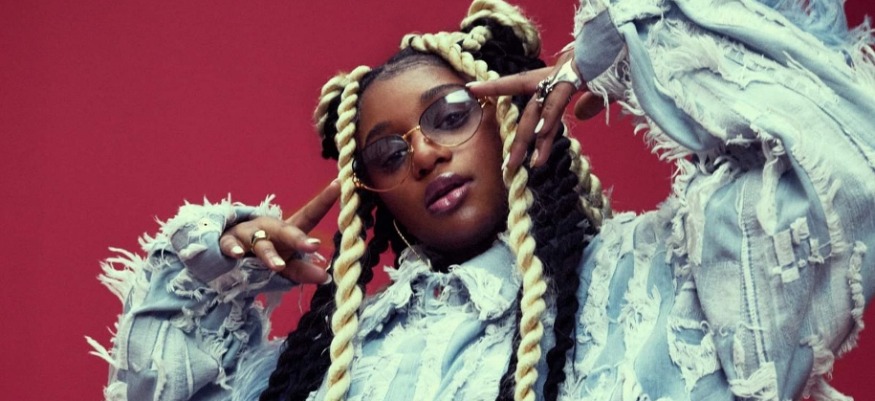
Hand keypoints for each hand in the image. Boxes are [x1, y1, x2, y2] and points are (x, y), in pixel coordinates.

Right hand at [218, 180, 340, 283]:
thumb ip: (303, 271)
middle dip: (299, 239)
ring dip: (269, 254)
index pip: (309, 214)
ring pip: (259, 242)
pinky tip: (237, 254)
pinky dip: (233, 249)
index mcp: (287, 229)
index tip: (340, 185)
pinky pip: (229, 245)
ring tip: (278, 266)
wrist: (230, 251)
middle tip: (314, 246)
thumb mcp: (285, 263)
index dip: (324, 200)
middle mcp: (269, 227)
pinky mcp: (227, 241)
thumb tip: (326, 277)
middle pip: (285, 230)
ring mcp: (247, 233)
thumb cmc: (266, 253)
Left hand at [467, 51, 604, 170]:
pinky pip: (557, 104)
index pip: (518, 84)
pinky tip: (539, 137)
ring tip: (523, 165)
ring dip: (531, 140)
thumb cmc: (610, 61)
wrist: (619, 39)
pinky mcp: (573, 78)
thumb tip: (581, 115)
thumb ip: (589, 103)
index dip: (495, 88)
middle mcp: (552, 77)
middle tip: (508, 168)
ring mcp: (561, 77)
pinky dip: (548, 121)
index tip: (471, 90)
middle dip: (519, 141)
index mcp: (554, 77)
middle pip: (529, 112)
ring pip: (539, 112)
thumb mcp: (599, 88)